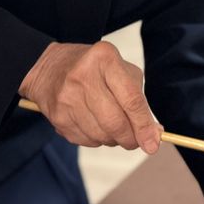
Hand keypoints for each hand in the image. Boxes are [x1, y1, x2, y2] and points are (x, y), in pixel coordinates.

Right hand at [19, 41, 161, 153]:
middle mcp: (83, 77)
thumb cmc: (96, 70)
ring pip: (100, 135)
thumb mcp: (122, 72)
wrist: (50, 68)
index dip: (144, 126)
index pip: (131, 99)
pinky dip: (98, 140)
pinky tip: (96, 126)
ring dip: (114, 140)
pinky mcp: (57, 116)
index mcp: (105, 59)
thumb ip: (140, 102)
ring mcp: (67, 97)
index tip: (153, 144)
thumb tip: (153, 135)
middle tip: (136, 141)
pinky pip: (85, 140)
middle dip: (130, 139)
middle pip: (115, 122)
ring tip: (115, 129)